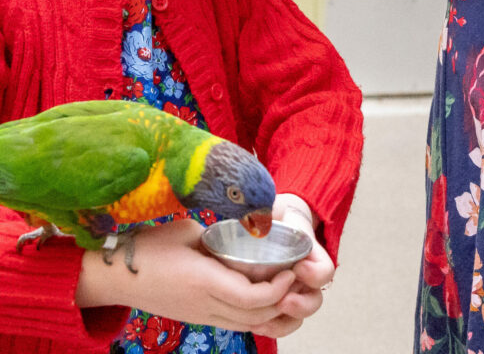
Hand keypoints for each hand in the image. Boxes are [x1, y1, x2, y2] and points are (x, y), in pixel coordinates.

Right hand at [75, 218, 309, 337]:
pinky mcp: (196, 317)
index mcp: (203, 281)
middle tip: (298, 276)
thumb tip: (249, 233)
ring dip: (271, 311)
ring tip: (288, 286)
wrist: (112, 275)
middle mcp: (204, 305)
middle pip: (254, 316)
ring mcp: (200, 315)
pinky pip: (233, 323)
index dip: (278, 287)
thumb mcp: (189, 232)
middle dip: (282, 300)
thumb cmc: (149, 247)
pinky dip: (255, 315)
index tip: (291, 267)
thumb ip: (220, 237)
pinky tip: (266, 298)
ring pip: (245, 324)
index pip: (251, 297)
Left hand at [271, 194, 334, 321]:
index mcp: (312, 256)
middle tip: (283, 300)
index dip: (315, 273)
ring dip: (284, 321)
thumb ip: (272, 208)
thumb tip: (262, 213)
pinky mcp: (277, 304)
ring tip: (263, 320)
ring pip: (299, 318)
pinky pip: (281, 325)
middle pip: (315, 300)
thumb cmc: (275, 218)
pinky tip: (255, 324)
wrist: (271, 226)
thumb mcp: (276, 209)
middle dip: (301, 305)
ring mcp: (293, 293)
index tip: (299, 266)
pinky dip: (271, 328)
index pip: (325, 271)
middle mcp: (306, 279)